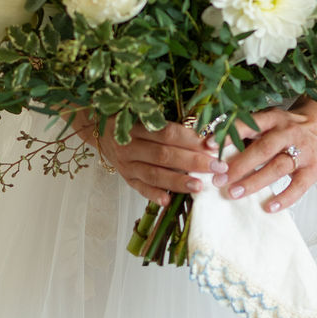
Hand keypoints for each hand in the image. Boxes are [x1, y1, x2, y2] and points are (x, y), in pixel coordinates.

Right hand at [72, 108, 226, 203]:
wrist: (100, 130)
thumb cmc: (132, 120)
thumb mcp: (146, 116)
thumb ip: (172, 126)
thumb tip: (207, 135)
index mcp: (137, 125)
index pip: (167, 133)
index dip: (191, 140)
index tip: (214, 146)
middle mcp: (129, 145)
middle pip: (164, 155)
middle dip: (193, 162)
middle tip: (216, 168)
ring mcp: (126, 164)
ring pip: (153, 174)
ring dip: (177, 181)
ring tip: (199, 187)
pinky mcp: (125, 178)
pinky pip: (140, 188)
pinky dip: (154, 195)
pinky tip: (168, 201)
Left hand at [218, 100, 316, 215]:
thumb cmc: (288, 127)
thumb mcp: (269, 120)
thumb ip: (248, 131)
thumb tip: (214, 146)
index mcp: (275, 118)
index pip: (250, 124)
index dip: (230, 135)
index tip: (208, 146)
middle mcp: (290, 133)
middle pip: (263, 149)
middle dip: (239, 165)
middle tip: (219, 179)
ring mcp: (304, 152)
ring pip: (278, 168)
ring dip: (255, 182)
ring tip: (234, 193)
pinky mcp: (314, 170)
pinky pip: (299, 187)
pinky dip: (284, 198)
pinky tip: (269, 207)